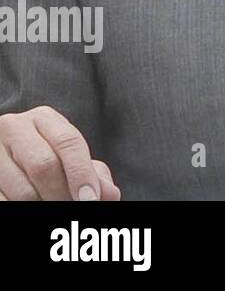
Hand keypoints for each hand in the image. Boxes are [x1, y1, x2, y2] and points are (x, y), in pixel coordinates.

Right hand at [0, 106, 120, 200]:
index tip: (91, 198)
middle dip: (62, 193)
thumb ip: (93, 172)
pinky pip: (2, 200)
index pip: (68, 142)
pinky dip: (19, 210)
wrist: (10, 154)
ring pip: (21, 189)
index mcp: (43, 118)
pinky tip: (31, 209)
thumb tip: (110, 194)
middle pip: (44, 166)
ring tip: (53, 208)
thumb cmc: (48, 156)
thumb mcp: (70, 157)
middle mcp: (14, 128)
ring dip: (42, 205)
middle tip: (73, 207)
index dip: (81, 173)